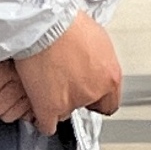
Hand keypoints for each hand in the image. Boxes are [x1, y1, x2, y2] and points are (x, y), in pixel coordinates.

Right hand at [11, 14, 125, 133]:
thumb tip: (95, 64)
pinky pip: (47, 124)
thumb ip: (99, 61)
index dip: (96, 99)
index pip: (109, 103)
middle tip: (64, 80)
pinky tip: (40, 110)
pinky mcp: (49, 107)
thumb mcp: (97, 40)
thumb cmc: (67, 25)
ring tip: (47, 83)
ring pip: (65, 112)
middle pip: (85, 105)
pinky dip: (43, 119)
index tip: (90, 97)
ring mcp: (71, 101)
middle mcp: (94, 92)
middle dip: (76, 95)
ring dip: (57, 102)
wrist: (44, 25)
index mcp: (110, 76)